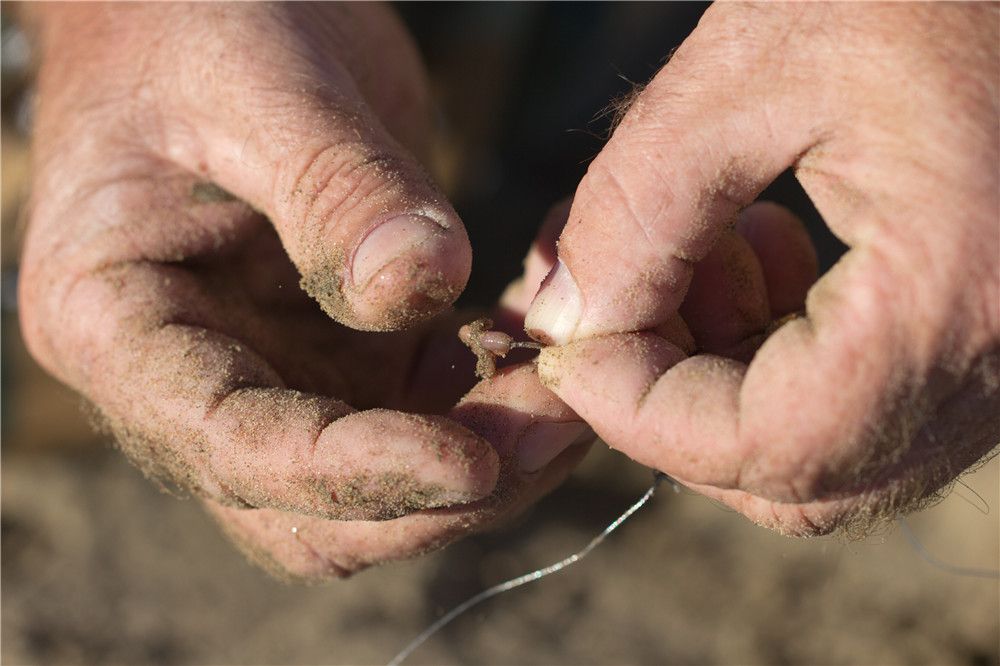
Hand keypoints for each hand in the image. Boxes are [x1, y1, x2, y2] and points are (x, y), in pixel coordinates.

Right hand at [19, 2, 587, 580]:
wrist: (208, 5)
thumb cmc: (192, 20)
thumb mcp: (256, 81)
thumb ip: (335, 187)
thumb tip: (426, 285)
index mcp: (117, 325)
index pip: (229, 446)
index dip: (353, 472)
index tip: (473, 461)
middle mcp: (189, 378)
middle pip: (305, 508)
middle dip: (432, 494)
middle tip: (551, 433)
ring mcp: (270, 373)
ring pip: (374, 485)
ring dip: (478, 465)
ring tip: (567, 399)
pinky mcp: (341, 352)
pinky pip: (419, 417)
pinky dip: (486, 410)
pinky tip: (539, 361)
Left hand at [525, 3, 998, 533]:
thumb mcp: (753, 67)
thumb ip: (638, 207)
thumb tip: (564, 322)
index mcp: (952, 304)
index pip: (761, 444)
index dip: (635, 412)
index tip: (564, 344)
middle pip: (795, 476)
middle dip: (675, 404)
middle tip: (625, 300)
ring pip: (829, 452)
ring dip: (726, 380)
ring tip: (702, 252)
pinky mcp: (992, 332)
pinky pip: (873, 401)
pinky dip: (787, 358)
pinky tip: (767, 247)